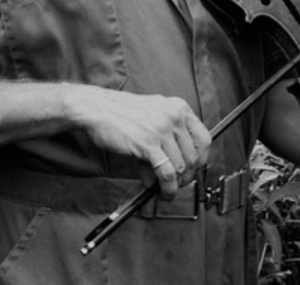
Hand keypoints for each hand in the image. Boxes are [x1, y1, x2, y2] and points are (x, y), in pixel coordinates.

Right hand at [65, 85, 210, 196]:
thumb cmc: (120, 112)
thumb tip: (170, 168)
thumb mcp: (150, 119)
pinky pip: (167, 173)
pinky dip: (167, 187)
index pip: (204, 138)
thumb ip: (164, 141)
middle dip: (188, 176)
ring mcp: (162, 130)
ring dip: (177, 185)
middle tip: (179, 184)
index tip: (196, 169)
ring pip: (181, 167)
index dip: (202, 159)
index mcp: (178, 108)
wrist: (96, 109)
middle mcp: (173, 117)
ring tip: (168, 192)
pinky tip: (162, 192)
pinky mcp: (148, 144)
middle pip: (194, 156)